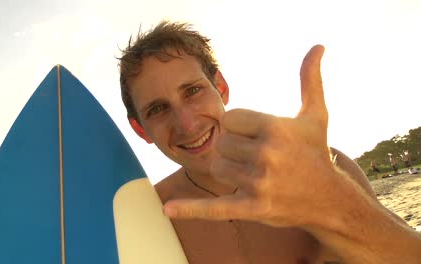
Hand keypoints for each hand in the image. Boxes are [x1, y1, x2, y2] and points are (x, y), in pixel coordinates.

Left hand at [164, 45, 344, 228]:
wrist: (330, 199)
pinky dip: (190, 209)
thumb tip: (317, 46)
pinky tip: (168, 210)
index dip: (238, 127)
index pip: (228, 119)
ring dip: (229, 170)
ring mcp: (258, 182)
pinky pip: (214, 207)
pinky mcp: (253, 207)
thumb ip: (310, 79)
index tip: (255, 135)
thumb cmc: (316, 152)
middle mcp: (265, 154)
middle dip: (235, 148)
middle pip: (221, 142)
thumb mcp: (315, 114)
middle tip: (258, 158)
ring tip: (254, 174)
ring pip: (217, 167)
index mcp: (273, 128)